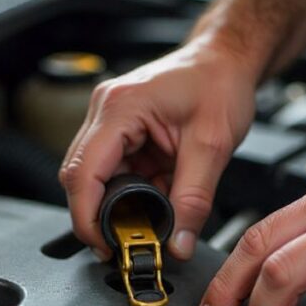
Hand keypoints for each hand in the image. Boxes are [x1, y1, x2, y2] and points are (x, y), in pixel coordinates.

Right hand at [59, 40, 257, 260]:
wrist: (226, 60)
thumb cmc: (219, 82)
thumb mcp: (213, 145)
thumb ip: (194, 200)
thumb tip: (178, 243)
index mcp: (121, 107)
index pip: (83, 172)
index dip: (87, 216)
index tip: (104, 245)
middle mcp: (106, 110)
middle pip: (79, 177)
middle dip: (98, 216)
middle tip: (124, 245)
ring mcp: (110, 120)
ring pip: (95, 178)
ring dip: (119, 204)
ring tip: (148, 220)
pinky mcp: (121, 130)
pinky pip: (115, 172)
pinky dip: (133, 192)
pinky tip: (155, 197)